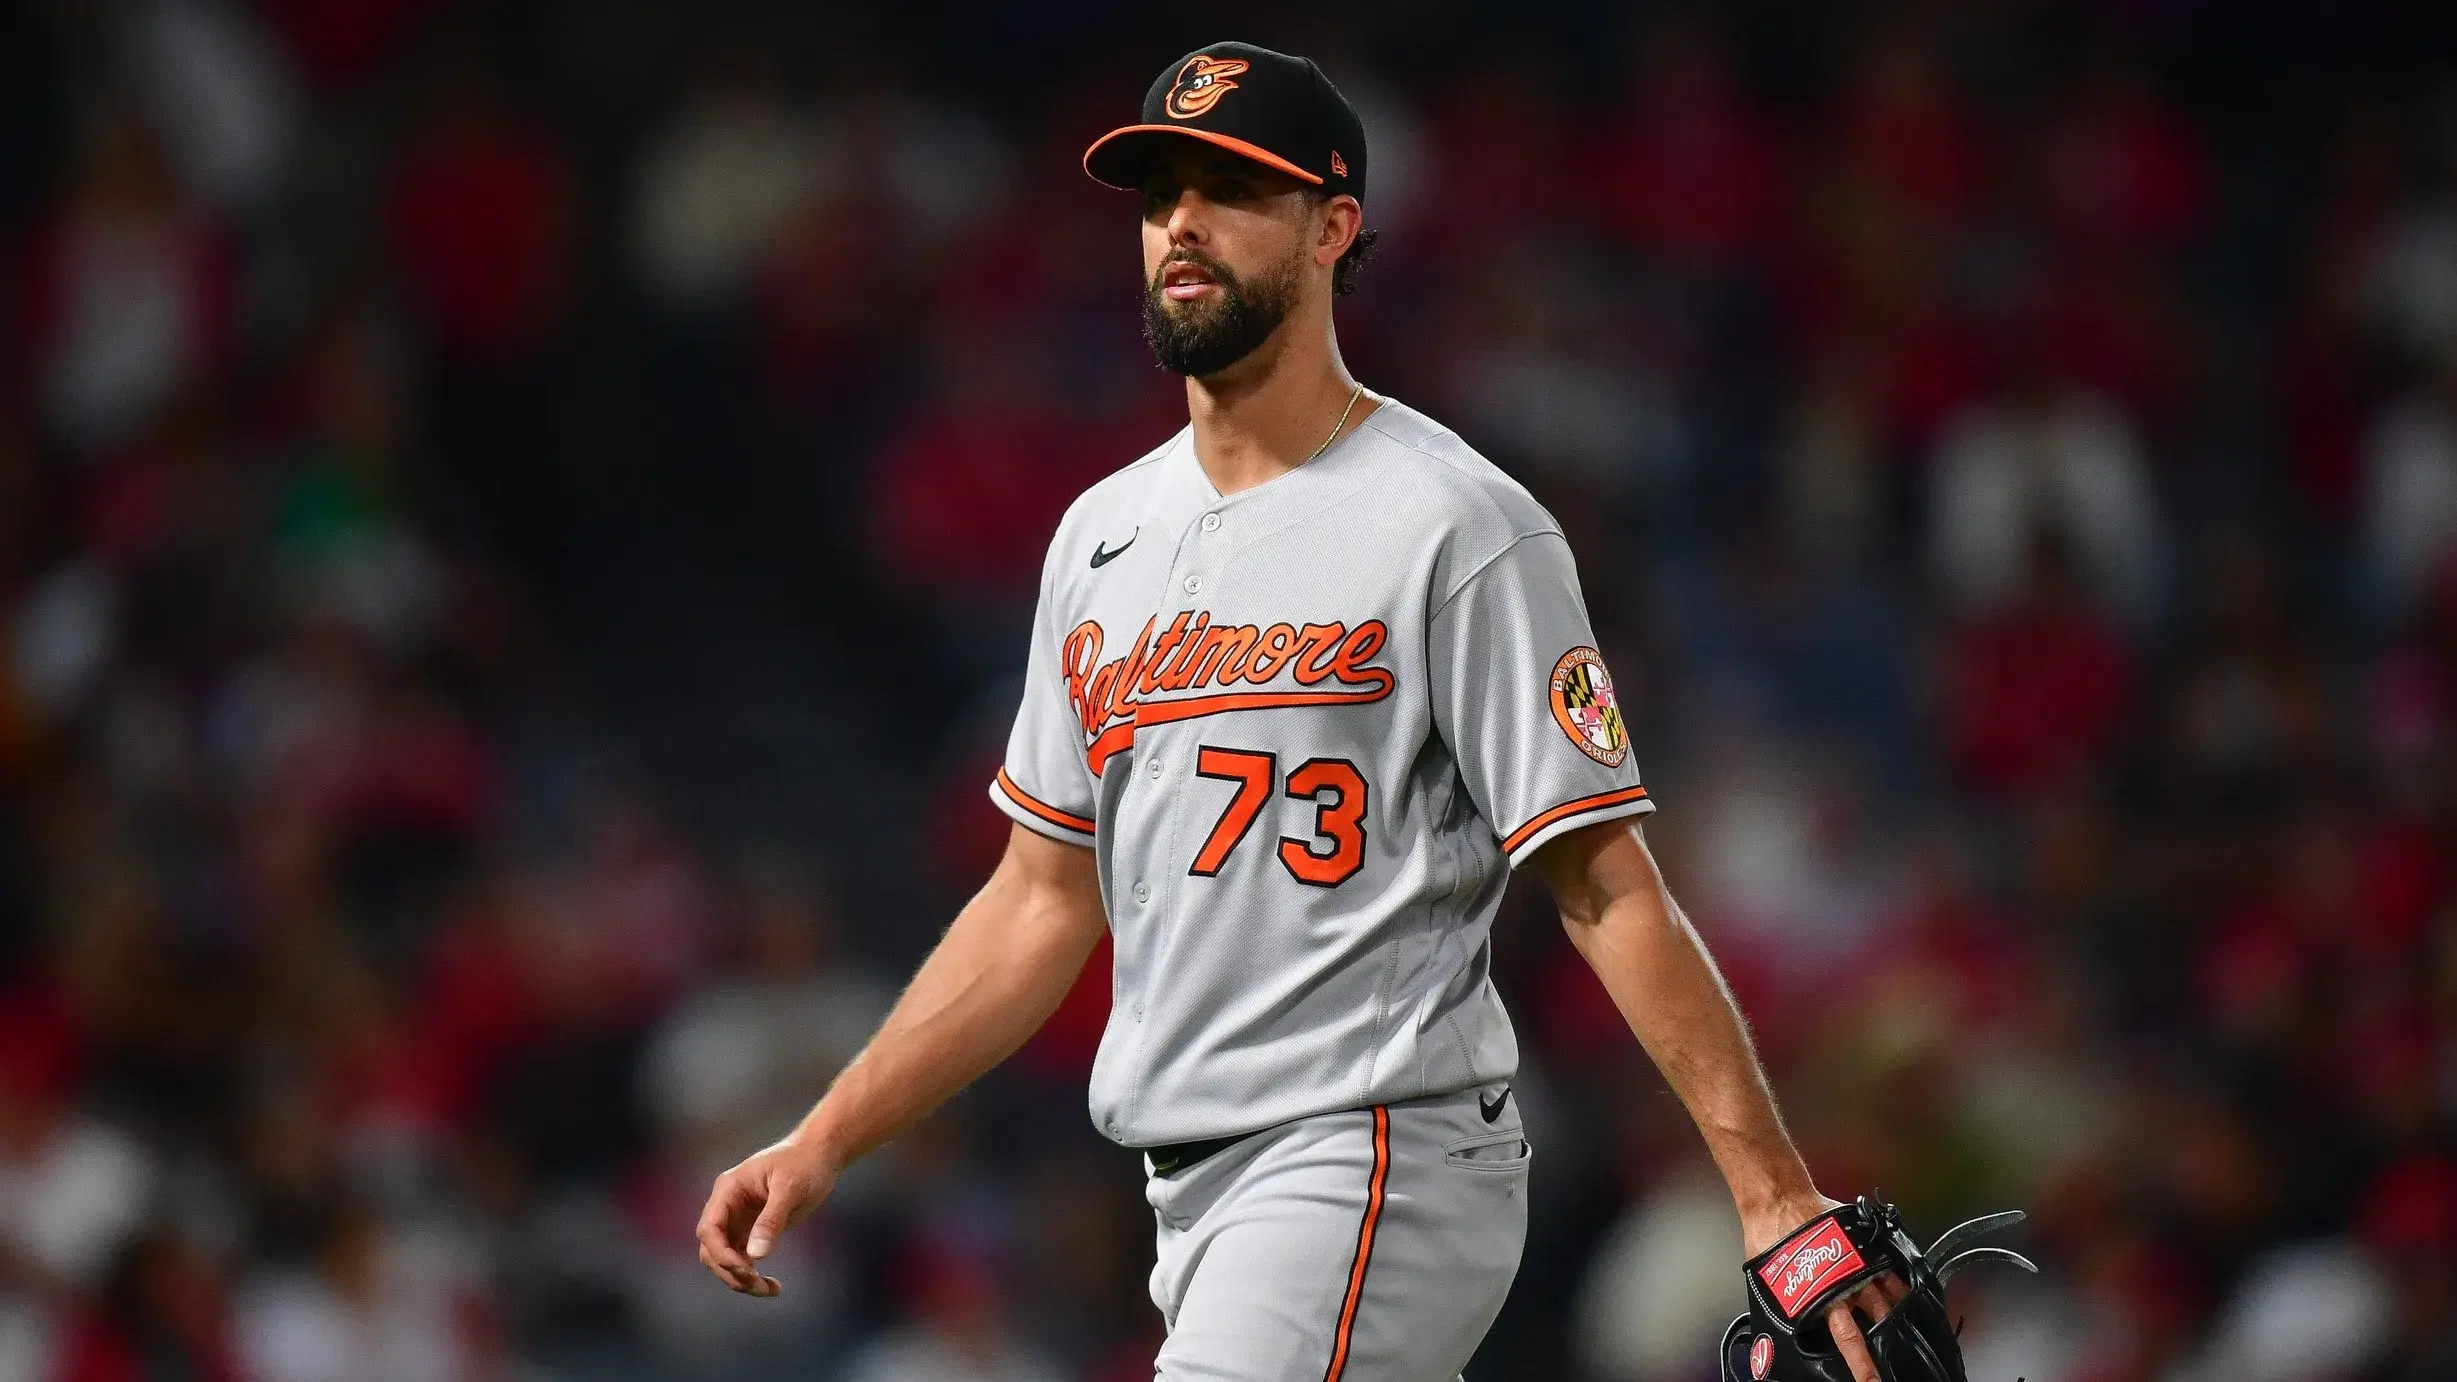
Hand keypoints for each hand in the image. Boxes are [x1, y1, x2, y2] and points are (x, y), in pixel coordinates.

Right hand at [696, 1137, 840, 1296]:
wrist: (820, 1155)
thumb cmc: (804, 1163)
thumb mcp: (790, 1188)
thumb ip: (771, 1219)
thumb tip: (756, 1255)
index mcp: (728, 1190)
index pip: (709, 1229)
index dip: (721, 1253)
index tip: (745, 1269)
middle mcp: (727, 1206)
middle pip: (712, 1249)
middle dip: (731, 1272)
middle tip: (759, 1285)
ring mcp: (738, 1220)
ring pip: (725, 1259)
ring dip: (741, 1279)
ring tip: (770, 1289)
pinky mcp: (751, 1230)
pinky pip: (742, 1259)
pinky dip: (752, 1275)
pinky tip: (772, 1285)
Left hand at [1743, 1194, 1909, 1381]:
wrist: (1778, 1199)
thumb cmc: (1770, 1239)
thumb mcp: (1768, 1285)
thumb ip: (1783, 1314)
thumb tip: (1764, 1349)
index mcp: (1823, 1299)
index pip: (1849, 1341)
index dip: (1862, 1365)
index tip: (1871, 1380)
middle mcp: (1848, 1284)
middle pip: (1878, 1322)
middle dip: (1888, 1344)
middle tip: (1896, 1361)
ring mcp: (1860, 1263)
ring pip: (1891, 1295)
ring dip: (1901, 1312)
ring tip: (1912, 1327)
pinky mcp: (1865, 1244)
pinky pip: (1890, 1266)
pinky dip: (1899, 1279)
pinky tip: (1905, 1287)